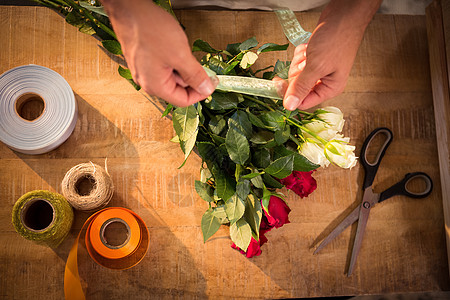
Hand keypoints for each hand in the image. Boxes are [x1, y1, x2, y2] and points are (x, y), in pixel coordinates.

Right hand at [101, 0, 215, 106]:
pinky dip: (173, 59)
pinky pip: (163, 65)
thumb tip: (206, 88)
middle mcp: (147, 81)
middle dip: (192, 77)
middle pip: (177, 89)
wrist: (130, 9)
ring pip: (171, 75)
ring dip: (183, 66)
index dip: (200, 93)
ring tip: (183, 50)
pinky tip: (174, 46)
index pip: (183, 101)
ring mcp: (144, 70)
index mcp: (155, 86)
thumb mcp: (180, 55)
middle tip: (202, 63)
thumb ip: (195, 75)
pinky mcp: (144, 58)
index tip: (211, 82)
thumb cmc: (150, 30)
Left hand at [283, 0, 381, 110]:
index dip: (290, 94)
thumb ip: (301, 87)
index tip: (278, 83)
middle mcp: (325, 81)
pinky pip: (299, 61)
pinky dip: (301, 53)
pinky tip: (309, 46)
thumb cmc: (336, 39)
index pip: (303, 102)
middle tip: (304, 60)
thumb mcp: (316, 66)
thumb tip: (290, 106)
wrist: (343, 15)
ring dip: (299, 61)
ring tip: (309, 51)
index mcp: (330, 88)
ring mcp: (319, 69)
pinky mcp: (315, 58)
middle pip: (298, 87)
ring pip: (297, 73)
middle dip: (296, 72)